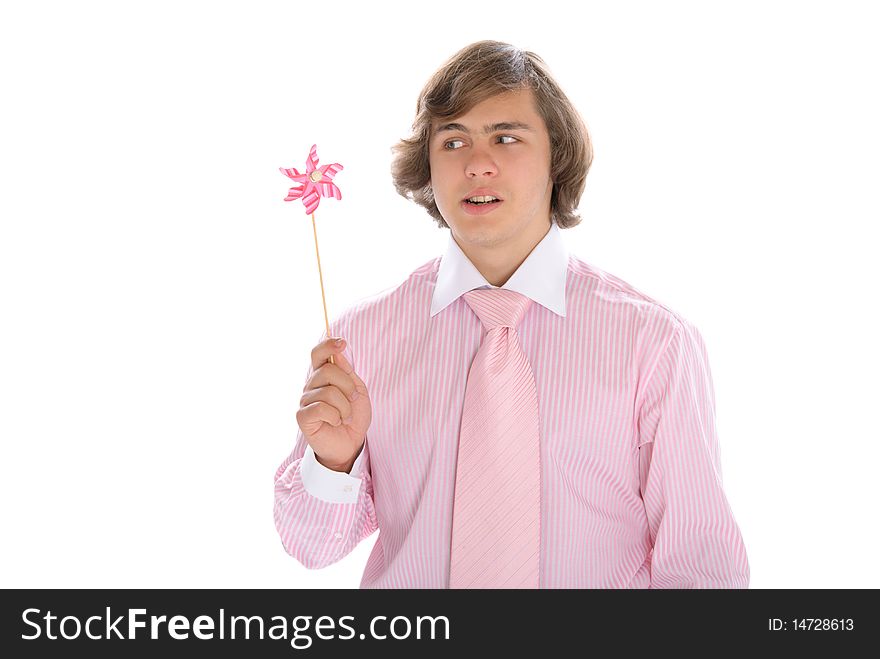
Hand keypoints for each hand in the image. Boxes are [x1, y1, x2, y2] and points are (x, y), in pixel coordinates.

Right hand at [295, 337, 370, 471]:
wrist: (350, 443)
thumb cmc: (353, 416)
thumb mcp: (357, 391)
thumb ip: (347, 373)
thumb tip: (337, 354)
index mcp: (323, 376)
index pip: (318, 354)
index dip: (327, 346)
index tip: (342, 343)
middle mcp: (311, 385)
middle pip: (327, 370)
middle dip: (348, 386)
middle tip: (354, 400)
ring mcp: (305, 400)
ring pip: (328, 392)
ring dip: (345, 406)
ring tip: (346, 416)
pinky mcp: (303, 416)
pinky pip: (321, 408)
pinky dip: (336, 416)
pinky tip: (336, 422)